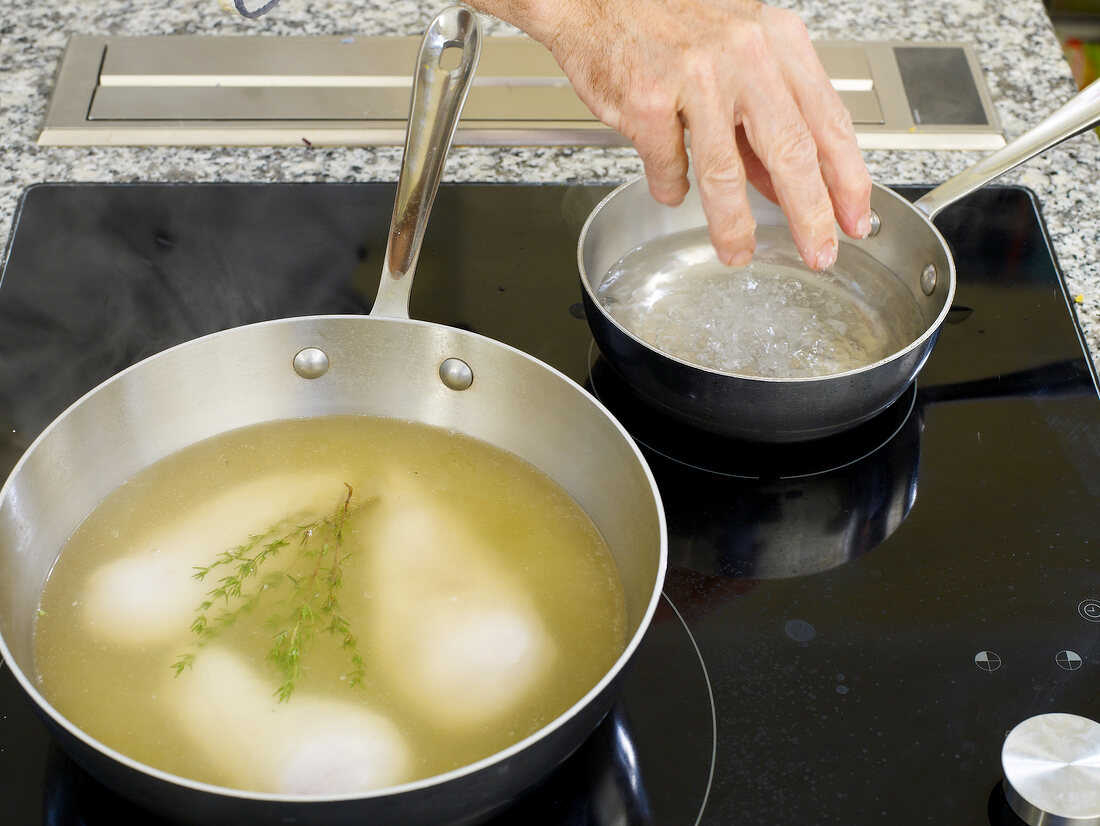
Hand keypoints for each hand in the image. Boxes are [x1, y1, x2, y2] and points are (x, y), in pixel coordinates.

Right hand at [472, 0, 872, 269]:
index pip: (828, 120)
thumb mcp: (737, 52)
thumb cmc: (667, 20)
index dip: (847, 178)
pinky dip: (670, 186)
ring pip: (726, 171)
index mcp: (776, 41)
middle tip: (819, 251)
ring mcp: (696, 77)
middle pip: (791, 150)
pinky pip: (669, 165)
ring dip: (734, 224)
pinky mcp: (650, 100)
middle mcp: (743, 55)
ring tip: (738, 251)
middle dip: (810, 213)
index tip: (855, 216)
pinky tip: (671, 187)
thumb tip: (785, 184)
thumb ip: (764, 118)